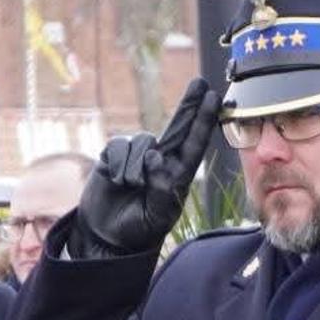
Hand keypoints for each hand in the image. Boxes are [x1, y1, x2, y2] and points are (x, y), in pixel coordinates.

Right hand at [72, 78, 220, 255]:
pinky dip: (119, 165)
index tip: (214, 98)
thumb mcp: (157, 216)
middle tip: (200, 82)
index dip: (204, 120)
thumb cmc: (138, 229)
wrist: (105, 236)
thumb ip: (161, 189)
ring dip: (135, 164)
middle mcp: (159, 160)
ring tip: (130, 186)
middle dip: (189, 105)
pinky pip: (119, 147)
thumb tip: (155, 158)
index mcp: (177, 175)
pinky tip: (117, 181)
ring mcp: (136, 157)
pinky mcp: (113, 157)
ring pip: (142, 141)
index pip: (194, 143)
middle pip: (177, 127)